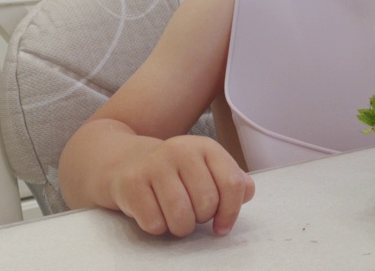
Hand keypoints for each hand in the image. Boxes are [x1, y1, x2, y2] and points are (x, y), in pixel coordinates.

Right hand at [108, 135, 254, 236]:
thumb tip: (247, 193)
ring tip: (175, 216)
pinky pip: (155, 223)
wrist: (128, 162)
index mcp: (206, 147)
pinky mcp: (132, 182)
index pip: (232, 183)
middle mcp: (181, 150)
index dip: (231, 212)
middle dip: (201, 218)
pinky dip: (157, 226)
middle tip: (191, 212)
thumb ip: (232, 180)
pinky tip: (154, 211)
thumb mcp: (207, 168)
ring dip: (180, 227)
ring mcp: (154, 164)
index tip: (222, 225)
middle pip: (207, 204)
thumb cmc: (175, 172)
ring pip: (181, 217)